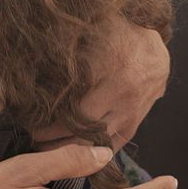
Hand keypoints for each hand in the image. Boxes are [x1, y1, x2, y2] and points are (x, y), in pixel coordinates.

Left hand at [31, 20, 168, 149]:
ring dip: (72, 151)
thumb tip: (35, 58)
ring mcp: (132, 116)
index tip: (32, 128)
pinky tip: (74, 154)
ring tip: (49, 150)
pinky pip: (113, 145)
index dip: (52, 129)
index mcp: (115, 81)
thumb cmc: (122, 34)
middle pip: (86, 137)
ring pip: (99, 146)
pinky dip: (93, 152)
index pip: (77, 117)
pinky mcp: (136, 124)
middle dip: (57, 145)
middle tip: (35, 143)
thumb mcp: (97, 34)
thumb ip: (71, 52)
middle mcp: (124, 103)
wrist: (155, 46)